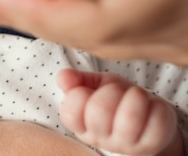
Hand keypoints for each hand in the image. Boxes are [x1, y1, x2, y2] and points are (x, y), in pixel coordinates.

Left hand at [0, 0, 187, 64]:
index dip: (42, 9)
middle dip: (17, 18)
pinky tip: (32, 6)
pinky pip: (103, 41)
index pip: (99, 18)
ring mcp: (170, 44)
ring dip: (34, 24)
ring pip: (89, 44)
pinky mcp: (163, 40)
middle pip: (79, 37)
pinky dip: (62, 25)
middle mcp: (174, 33)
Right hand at [57, 69, 179, 155]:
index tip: (87, 89)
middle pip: (99, 112)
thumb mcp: (94, 85)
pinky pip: (156, 121)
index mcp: (81, 124)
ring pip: (130, 117)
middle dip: (111, 91)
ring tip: (136, 95)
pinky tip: (151, 105)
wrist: (147, 116)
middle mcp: (101, 138)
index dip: (78, 95)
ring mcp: (127, 145)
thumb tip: (63, 76)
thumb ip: (77, 80)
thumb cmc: (117, 98)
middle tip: (117, 89)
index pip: (70, 114)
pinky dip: (156, 104)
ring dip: (135, 96)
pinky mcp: (152, 144)